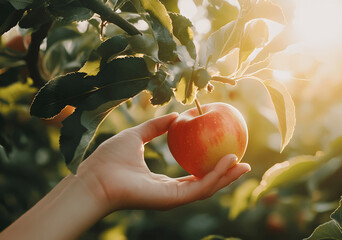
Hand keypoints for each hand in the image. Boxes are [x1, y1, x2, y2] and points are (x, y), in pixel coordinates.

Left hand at [77, 112, 250, 210]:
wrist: (94, 178)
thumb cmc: (109, 159)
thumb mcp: (137, 136)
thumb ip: (155, 127)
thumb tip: (174, 116)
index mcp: (164, 182)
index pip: (194, 176)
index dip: (211, 166)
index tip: (226, 153)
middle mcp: (171, 192)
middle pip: (205, 184)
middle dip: (226, 175)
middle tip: (244, 162)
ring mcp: (173, 198)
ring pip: (207, 188)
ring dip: (227, 176)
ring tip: (243, 164)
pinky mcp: (173, 199)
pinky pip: (200, 187)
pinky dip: (216, 175)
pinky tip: (227, 162)